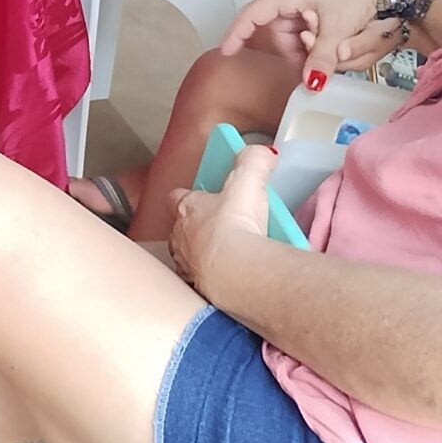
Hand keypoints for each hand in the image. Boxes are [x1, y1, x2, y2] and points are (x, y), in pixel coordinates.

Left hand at [169, 145, 279, 295]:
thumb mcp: (248, 180)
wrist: (236, 273)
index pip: (178, 197)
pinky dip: (216, 279)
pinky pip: (205, 282)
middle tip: (227, 227)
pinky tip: (235, 278)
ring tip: (233, 255)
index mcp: (186, 209)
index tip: (205, 194)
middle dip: (201, 228)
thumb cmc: (233, 225)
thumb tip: (262, 153)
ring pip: (192, 257)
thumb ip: (254, 160)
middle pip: (184, 229)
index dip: (191, 195)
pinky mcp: (200, 289)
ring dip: (207, 255)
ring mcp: (188, 266)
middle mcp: (180, 238)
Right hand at [220, 0, 397, 83]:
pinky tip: (340, 38)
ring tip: (336, 45)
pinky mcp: (324, 0)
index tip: (226, 51)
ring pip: (299, 31)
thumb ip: (321, 58)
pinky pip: (313, 25)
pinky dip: (323, 36)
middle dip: (296, 50)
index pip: (252, 15)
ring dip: (313, 45)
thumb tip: (310, 84)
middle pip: (280, 32)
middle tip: (317, 63)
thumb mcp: (338, 27)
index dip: (237, 34)